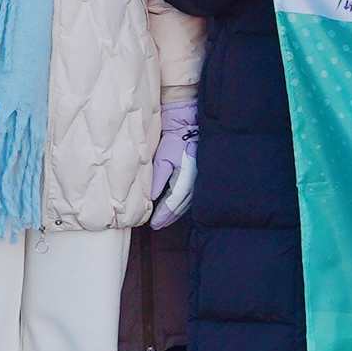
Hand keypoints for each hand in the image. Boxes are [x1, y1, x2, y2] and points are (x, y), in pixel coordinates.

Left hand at [150, 97, 199, 226]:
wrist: (188, 125)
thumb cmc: (175, 139)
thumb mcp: (163, 159)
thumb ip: (158, 180)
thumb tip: (152, 199)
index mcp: (186, 178)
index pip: (173, 203)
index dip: (163, 215)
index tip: (153, 224)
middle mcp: (195, 182)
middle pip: (181, 206)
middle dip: (168, 217)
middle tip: (157, 225)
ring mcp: (199, 179)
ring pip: (186, 202)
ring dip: (175, 212)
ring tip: (164, 219)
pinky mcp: (199, 175)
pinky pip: (190, 195)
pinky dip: (181, 203)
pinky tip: (175, 207)